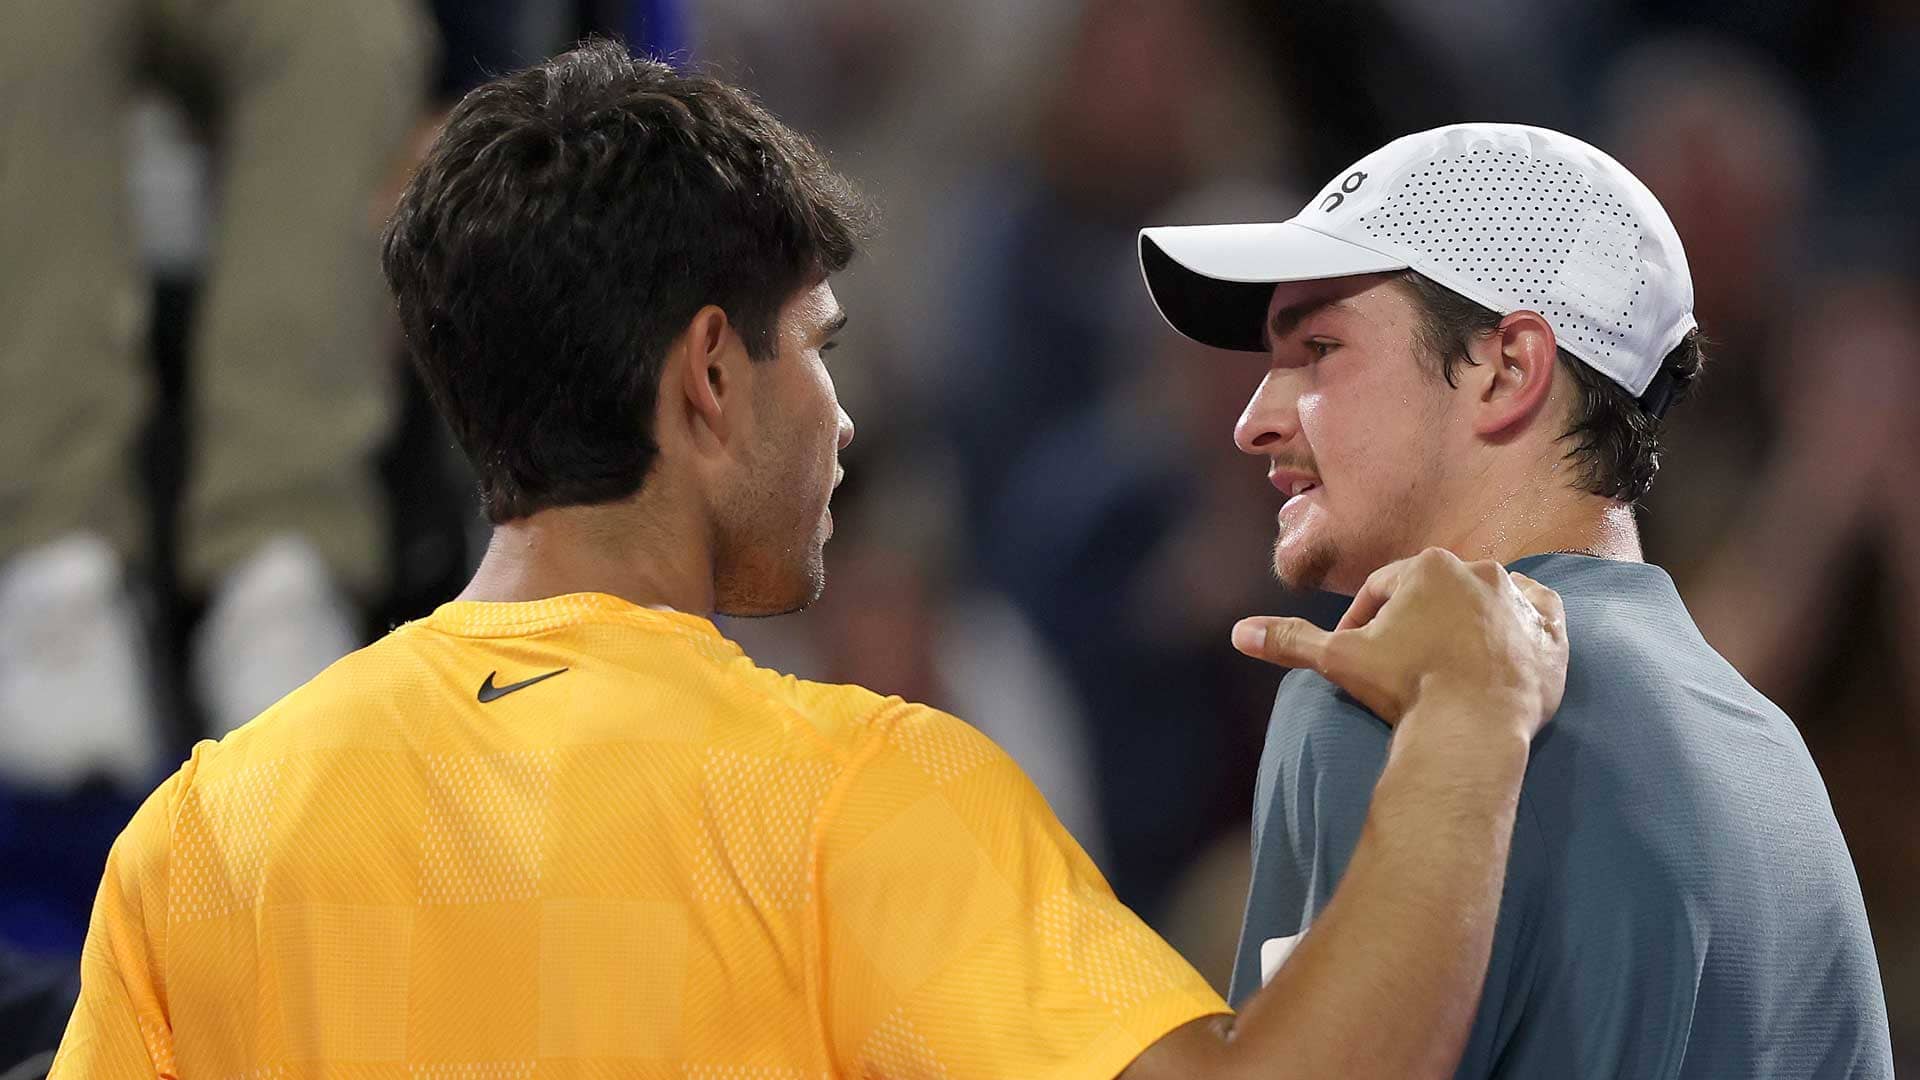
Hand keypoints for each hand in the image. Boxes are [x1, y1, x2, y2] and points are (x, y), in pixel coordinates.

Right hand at [1231, 548, 1566, 738]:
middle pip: (1436, 592)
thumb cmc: (1405, 688)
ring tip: (1450, 662)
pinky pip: (1539, 620)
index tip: (1360, 653)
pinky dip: (1524, 630)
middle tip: (1404, 664)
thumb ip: (1291, 640)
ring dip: (1470, 621)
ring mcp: (1521, 600)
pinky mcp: (1554, 633)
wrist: (1473, 728)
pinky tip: (1504, 651)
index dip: (1365, 621)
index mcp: (1427, 567)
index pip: (1385, 589)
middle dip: (1419, 620)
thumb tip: (1240, 633)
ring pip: (1489, 600)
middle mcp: (1480, 571)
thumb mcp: (1339, 661)